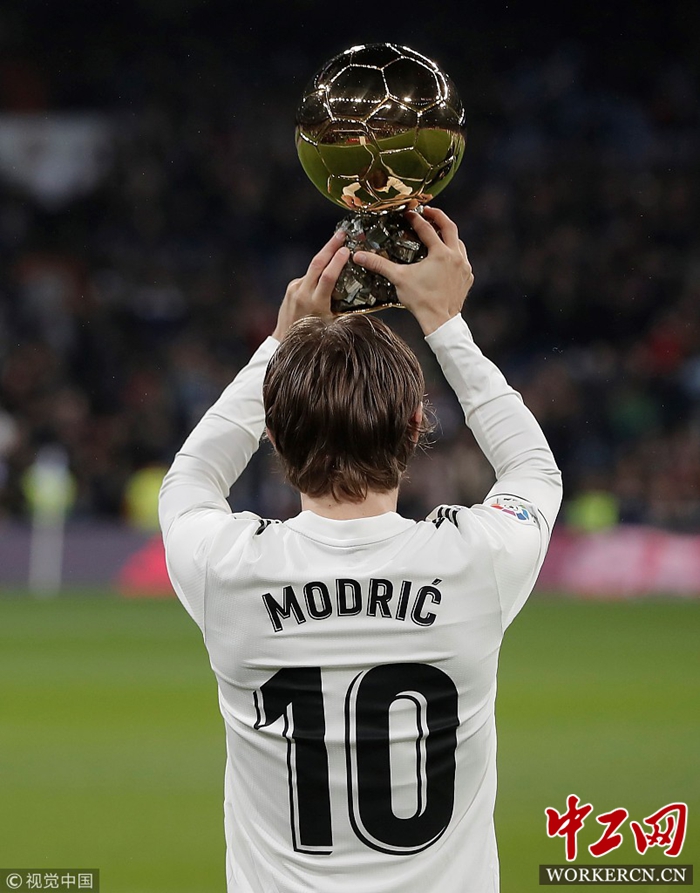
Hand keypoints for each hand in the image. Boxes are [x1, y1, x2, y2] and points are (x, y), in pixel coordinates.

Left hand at [272, 231, 348, 340]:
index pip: (327, 277)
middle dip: (330, 246)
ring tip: (337, 244)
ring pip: (312, 268)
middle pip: (317, 264)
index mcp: (316, 304)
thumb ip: (341, 308)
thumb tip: (358, 293)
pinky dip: (317, 271)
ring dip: (325, 255)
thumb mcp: (332, 325)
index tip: (347, 250)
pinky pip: (307, 276)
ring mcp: (295, 289)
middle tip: (341, 234)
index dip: (337, 261)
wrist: (285, 341)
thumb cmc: (313, 337)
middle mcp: (303, 294)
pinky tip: (326, 268)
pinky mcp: (291, 288)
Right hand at [352, 207, 473, 334]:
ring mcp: (464, 267)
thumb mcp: (399, 279)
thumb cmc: (421, 301)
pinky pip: (463, 259)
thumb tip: (359, 256)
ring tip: (439, 233)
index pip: (426, 228)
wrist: (441, 321)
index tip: (408, 213)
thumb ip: (379, 264)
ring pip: (459, 243)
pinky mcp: (467, 277)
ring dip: (449, 236)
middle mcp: (455, 256)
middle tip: (428, 210)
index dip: (416, 219)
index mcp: (440, 253)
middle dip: (438, 216)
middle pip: (450, 227)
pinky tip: (447, 257)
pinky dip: (455, 254)